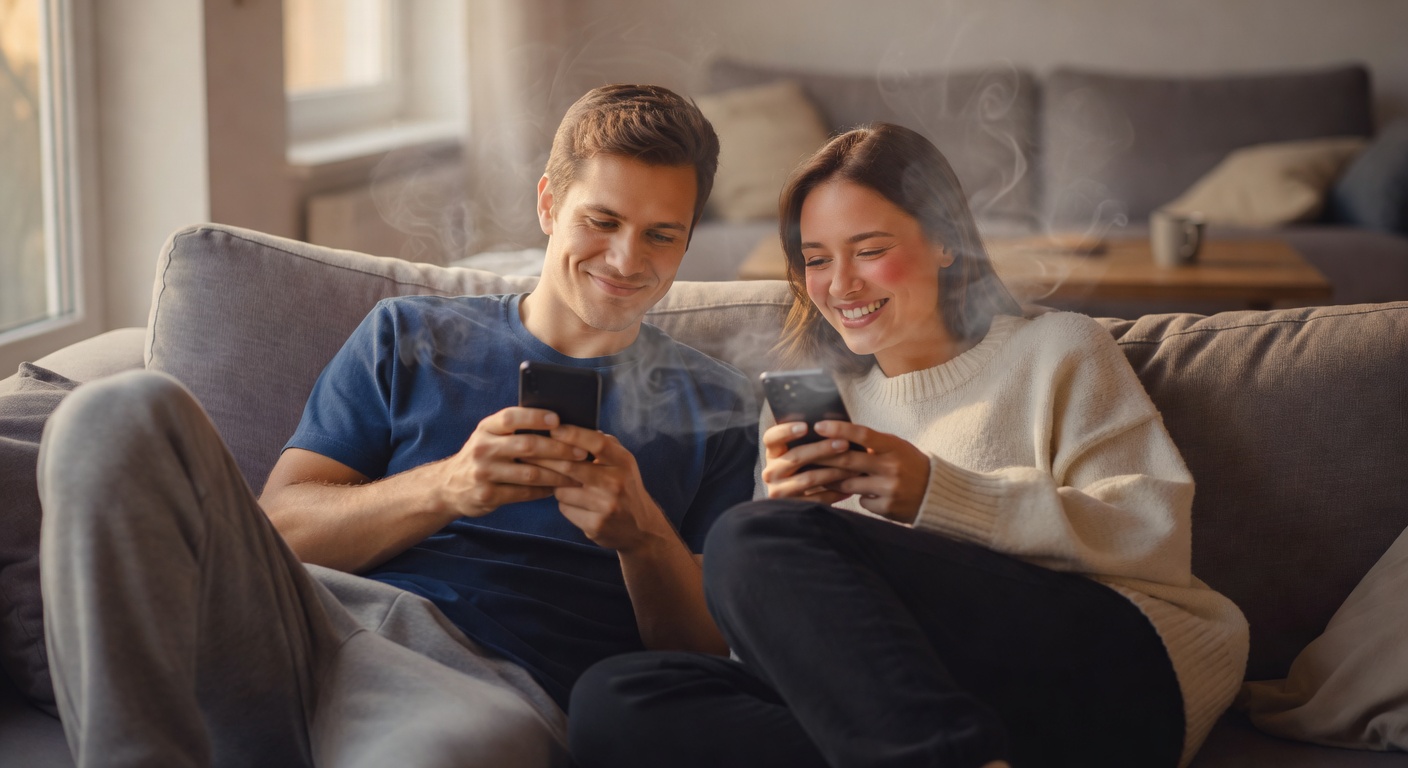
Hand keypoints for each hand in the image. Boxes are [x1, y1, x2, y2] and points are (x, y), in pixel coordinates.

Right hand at [438, 407, 587, 517]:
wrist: (449, 486)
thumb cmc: (483, 455)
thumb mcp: (490, 436)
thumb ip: (514, 429)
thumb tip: (558, 423)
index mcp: (486, 428)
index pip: (512, 417)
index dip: (535, 417)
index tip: (558, 420)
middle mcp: (483, 447)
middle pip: (528, 446)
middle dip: (559, 449)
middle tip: (581, 453)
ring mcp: (484, 472)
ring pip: (530, 473)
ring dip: (557, 474)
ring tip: (577, 475)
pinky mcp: (487, 495)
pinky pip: (523, 493)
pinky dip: (543, 491)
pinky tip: (556, 489)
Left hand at [527, 426, 672, 551]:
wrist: (641, 528)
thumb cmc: (625, 487)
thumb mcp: (623, 462)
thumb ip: (603, 444)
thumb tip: (571, 427)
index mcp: (623, 462)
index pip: (597, 443)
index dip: (573, 434)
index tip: (553, 429)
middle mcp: (616, 483)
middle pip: (570, 466)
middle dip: (546, 459)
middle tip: (528, 452)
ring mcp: (606, 506)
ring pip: (562, 490)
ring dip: (557, 486)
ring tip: (567, 486)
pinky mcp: (595, 525)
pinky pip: (565, 508)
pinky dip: (565, 504)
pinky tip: (577, 504)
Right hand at [760, 421, 861, 505]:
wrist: (796, 508)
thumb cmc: (805, 469)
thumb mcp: (799, 454)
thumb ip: (809, 441)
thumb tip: (835, 427)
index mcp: (772, 452)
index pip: (771, 438)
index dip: (786, 431)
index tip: (806, 426)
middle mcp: (771, 471)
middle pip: (796, 457)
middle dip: (822, 449)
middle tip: (845, 444)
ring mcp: (779, 490)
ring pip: (808, 479)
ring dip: (834, 472)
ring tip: (855, 468)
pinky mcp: (791, 506)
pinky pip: (816, 499)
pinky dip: (834, 493)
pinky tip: (850, 489)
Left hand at [809, 420, 931, 523]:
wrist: (935, 494)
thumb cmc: (910, 464)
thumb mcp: (897, 447)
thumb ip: (873, 444)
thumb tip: (838, 437)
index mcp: (894, 447)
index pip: (863, 435)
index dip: (840, 429)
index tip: (819, 426)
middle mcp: (892, 467)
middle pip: (849, 461)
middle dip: (824, 458)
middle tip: (806, 454)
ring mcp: (889, 488)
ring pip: (849, 483)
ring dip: (833, 480)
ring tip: (821, 476)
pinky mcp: (887, 507)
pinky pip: (862, 501)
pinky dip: (860, 497)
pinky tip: (866, 495)